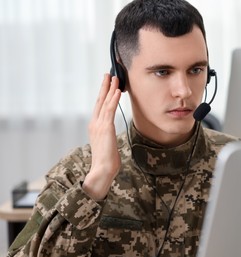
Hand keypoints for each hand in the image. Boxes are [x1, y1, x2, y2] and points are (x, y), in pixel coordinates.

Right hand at [82, 74, 121, 199]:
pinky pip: (110, 110)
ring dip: (110, 89)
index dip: (103, 94)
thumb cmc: (106, 159)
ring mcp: (99, 125)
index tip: (106, 83)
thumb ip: (107, 133)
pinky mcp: (105, 128)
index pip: (99, 106)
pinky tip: (117, 91)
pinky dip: (113, 99)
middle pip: (100, 100)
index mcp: (94, 126)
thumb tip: (110, 130)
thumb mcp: (106, 142)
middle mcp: (94, 123)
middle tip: (108, 74)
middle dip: (104, 86)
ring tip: (115, 77)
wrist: (102, 169)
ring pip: (105, 102)